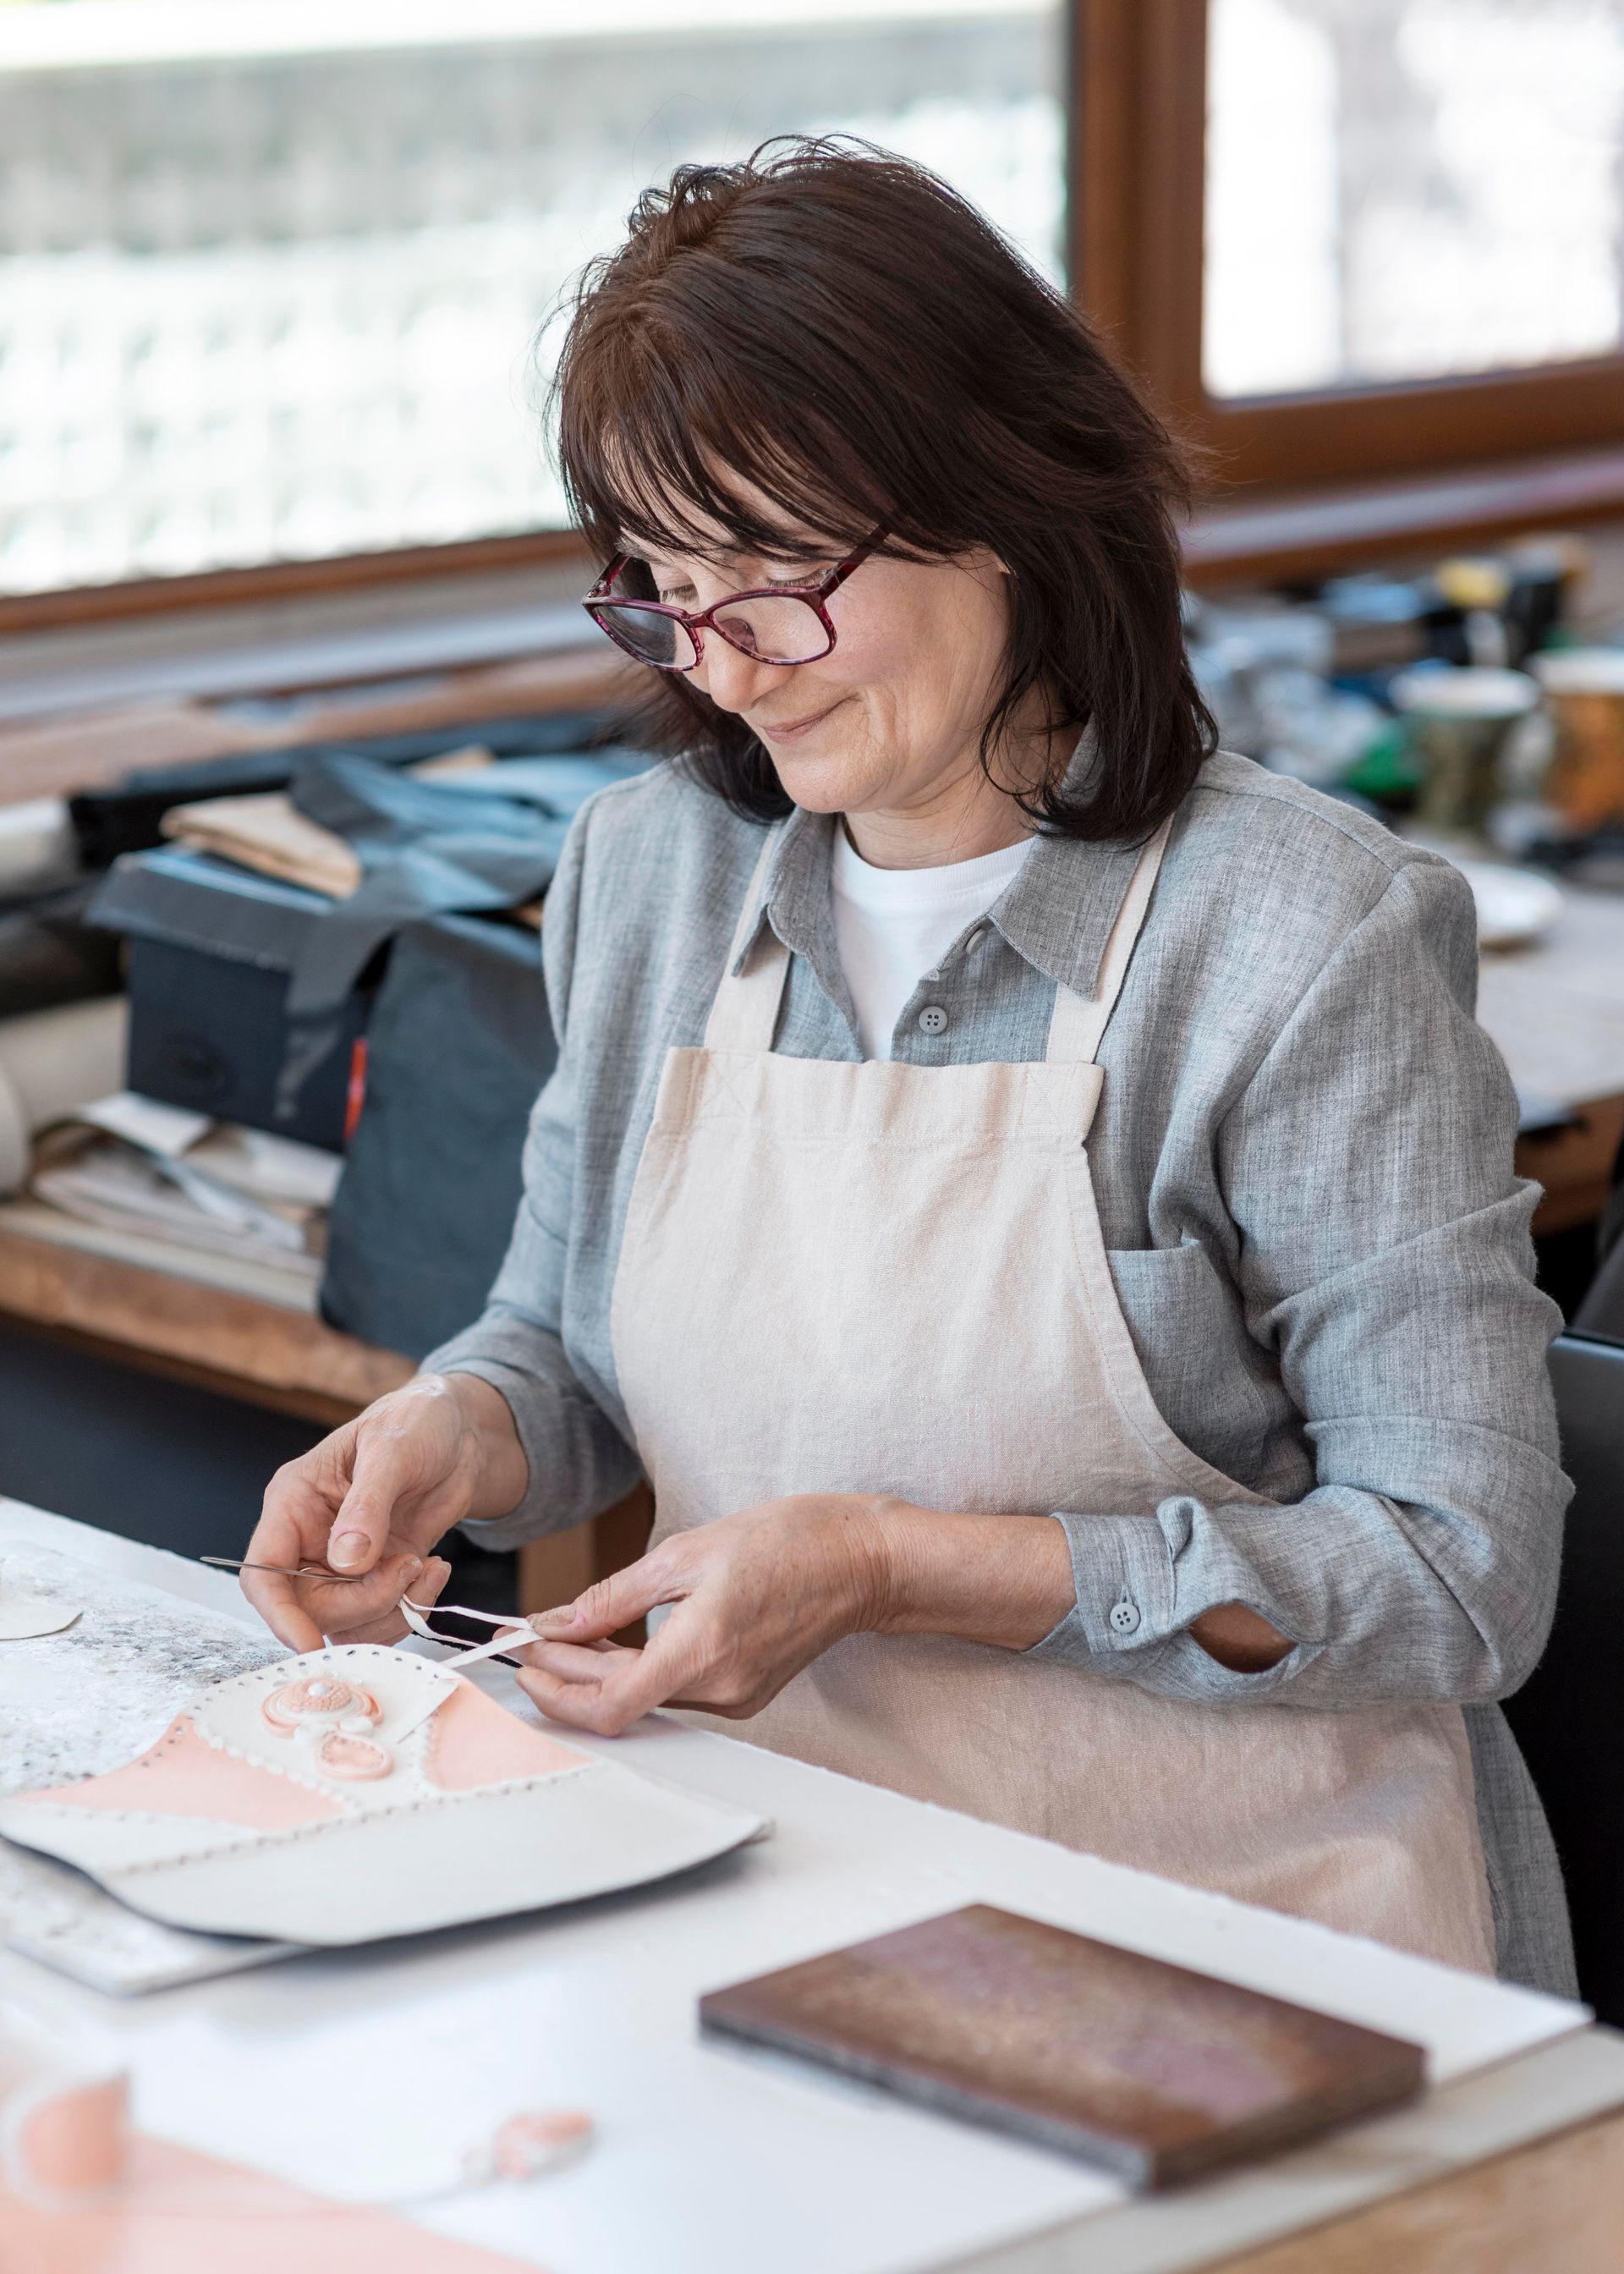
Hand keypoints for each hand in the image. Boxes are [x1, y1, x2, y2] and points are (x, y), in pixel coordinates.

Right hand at [240, 1372, 527, 1651]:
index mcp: (294, 1503)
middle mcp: (311, 1540)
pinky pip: (384, 1616)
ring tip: (427, 1565)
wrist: (459, 1432)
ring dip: (393, 1608)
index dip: (278, 1614)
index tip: (308, 1643)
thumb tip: (347, 1561)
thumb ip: (367, 1505)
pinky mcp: (380, 1576)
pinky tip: (435, 1569)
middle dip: (363, 1602)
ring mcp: (345, 1564)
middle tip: (408, 1568)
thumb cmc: (416, 1422)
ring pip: (349, 1623)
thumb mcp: (391, 1449)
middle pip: (312, 1608)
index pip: (264, 1573)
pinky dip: (413, 1606)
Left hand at [514, 1493, 897, 1735]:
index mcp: (702, 1651)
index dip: (555, 1692)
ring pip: (644, 1699)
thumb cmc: (789, 1542)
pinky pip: (673, 1693)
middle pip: (619, 1702)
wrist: (861, 1561)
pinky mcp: (744, 1694)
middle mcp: (719, 1689)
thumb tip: (558, 1621)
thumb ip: (615, 1594)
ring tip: (566, 1634)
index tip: (525, 1661)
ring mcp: (735, 1698)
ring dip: (598, 1672)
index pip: (608, 1705)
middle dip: (566, 1672)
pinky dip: (636, 1671)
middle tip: (529, 1637)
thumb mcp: (687, 1551)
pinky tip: (616, 1641)